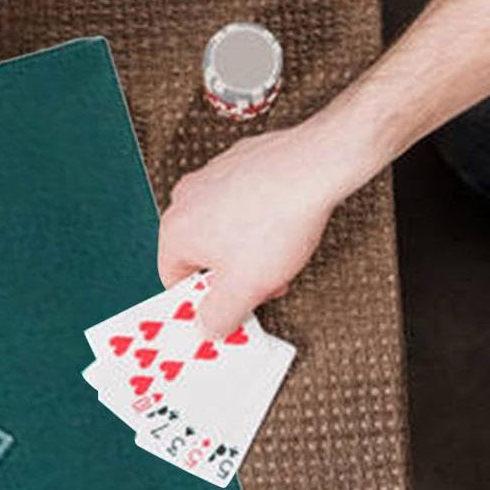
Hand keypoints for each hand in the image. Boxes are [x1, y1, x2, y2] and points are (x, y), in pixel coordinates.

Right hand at [157, 121, 366, 337]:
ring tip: (279, 253)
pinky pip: (239, 201)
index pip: (174, 280)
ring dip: (246, 248)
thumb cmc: (279, 218)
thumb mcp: (246, 288)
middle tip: (261, 284)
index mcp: (175, 231)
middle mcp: (185, 200)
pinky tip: (282, 223)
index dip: (204, 300)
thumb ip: (218, 317)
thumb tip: (206, 327)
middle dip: (231, 275)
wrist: (315, 166)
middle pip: (200, 254)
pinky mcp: (236, 162)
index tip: (226, 307)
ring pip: (221, 228)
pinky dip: (258, 217)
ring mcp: (210, 176)